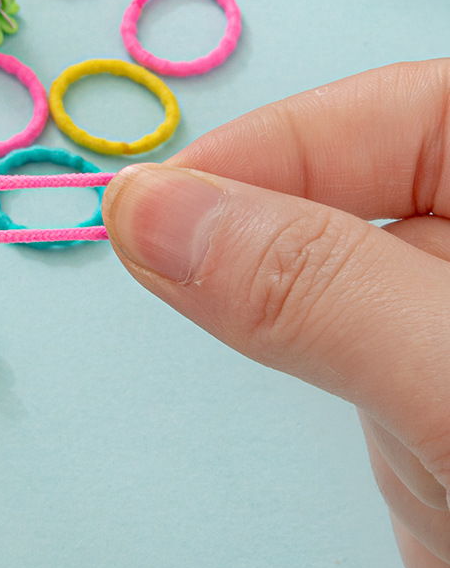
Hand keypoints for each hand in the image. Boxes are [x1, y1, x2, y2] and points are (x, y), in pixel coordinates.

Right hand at [102, 59, 449, 567]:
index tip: (147, 210)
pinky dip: (353, 397)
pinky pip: (362, 351)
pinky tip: (408, 453)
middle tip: (208, 299)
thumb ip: (307, 285)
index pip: (381, 113)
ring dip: (317, 335)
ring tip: (374, 408)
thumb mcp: (449, 380)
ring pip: (344, 279)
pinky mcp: (443, 375)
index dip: (257, 152)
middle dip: (281, 253)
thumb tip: (147, 210)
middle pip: (352, 193)